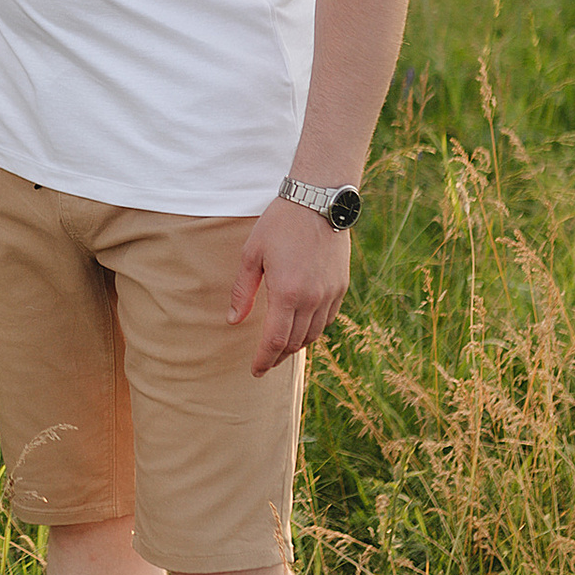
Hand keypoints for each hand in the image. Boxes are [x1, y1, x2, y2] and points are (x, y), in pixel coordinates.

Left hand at [230, 201, 350, 376]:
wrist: (318, 202)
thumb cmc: (279, 225)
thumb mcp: (251, 255)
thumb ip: (242, 291)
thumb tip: (233, 320)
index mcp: (287, 293)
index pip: (275, 341)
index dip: (263, 360)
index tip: (255, 371)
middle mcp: (312, 298)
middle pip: (295, 342)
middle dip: (277, 356)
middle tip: (264, 362)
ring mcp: (330, 294)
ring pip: (313, 334)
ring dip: (296, 344)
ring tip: (280, 347)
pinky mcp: (341, 287)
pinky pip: (327, 319)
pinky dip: (313, 329)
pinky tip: (301, 327)